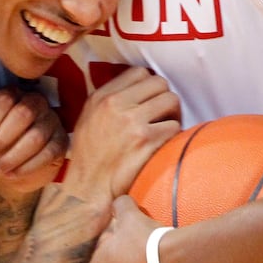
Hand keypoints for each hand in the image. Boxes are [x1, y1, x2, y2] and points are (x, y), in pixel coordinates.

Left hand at [0, 87, 66, 197]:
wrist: (8, 171)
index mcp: (14, 95)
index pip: (5, 99)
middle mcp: (36, 103)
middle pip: (24, 113)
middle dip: (3, 137)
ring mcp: (52, 121)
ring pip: (37, 136)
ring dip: (13, 156)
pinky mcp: (61, 142)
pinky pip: (48, 153)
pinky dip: (28, 166)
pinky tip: (12, 174)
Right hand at [61, 67, 180, 217]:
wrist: (88, 189)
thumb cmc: (89, 157)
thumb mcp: (88, 118)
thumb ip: (108, 99)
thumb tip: (135, 88)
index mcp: (102, 97)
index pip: (139, 72)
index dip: (149, 85)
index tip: (149, 99)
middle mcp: (116, 104)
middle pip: (159, 83)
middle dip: (164, 98)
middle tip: (162, 114)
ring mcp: (133, 122)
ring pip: (171, 100)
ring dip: (172, 114)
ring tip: (165, 127)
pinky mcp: (147, 140)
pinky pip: (174, 127)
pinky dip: (173, 135)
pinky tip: (163, 144)